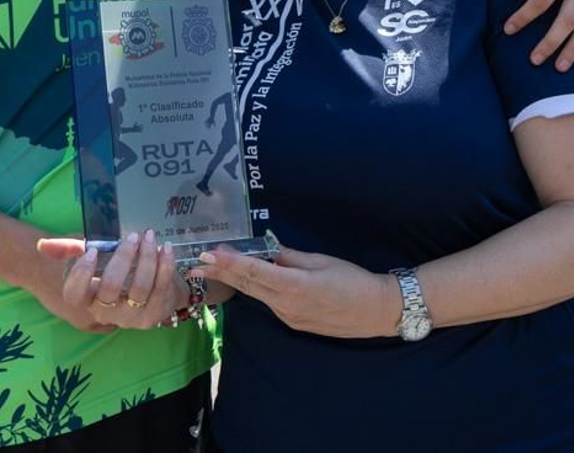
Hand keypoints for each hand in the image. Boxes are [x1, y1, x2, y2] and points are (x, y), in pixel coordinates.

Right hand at [35, 231, 181, 330]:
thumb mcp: (91, 257)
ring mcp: (130, 317)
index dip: (81, 275)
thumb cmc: (113, 272)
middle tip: (132, 236)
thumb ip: (69, 249)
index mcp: (86, 299)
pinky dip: (165, 267)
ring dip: (147, 259)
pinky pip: (160, 290)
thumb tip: (42, 246)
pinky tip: (165, 248)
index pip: (74, 295)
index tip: (91, 252)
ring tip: (150, 237)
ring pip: (140, 289)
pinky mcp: (153, 316)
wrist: (150, 293)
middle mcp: (105, 312)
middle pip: (110, 288)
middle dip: (122, 258)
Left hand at [190, 244, 396, 339]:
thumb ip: (289, 257)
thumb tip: (266, 249)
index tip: (207, 254)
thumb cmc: (354, 280)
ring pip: (257, 295)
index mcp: (294, 287)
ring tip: (213, 267)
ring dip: (236, 280)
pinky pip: (270, 303)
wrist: (377, 311)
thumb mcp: (321, 261)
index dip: (228, 263)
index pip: (253, 272)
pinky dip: (256, 289)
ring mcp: (289, 318)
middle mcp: (286, 306)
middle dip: (221, 273)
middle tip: (195, 262)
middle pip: (248, 286)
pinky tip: (247, 279)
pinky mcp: (294, 323)